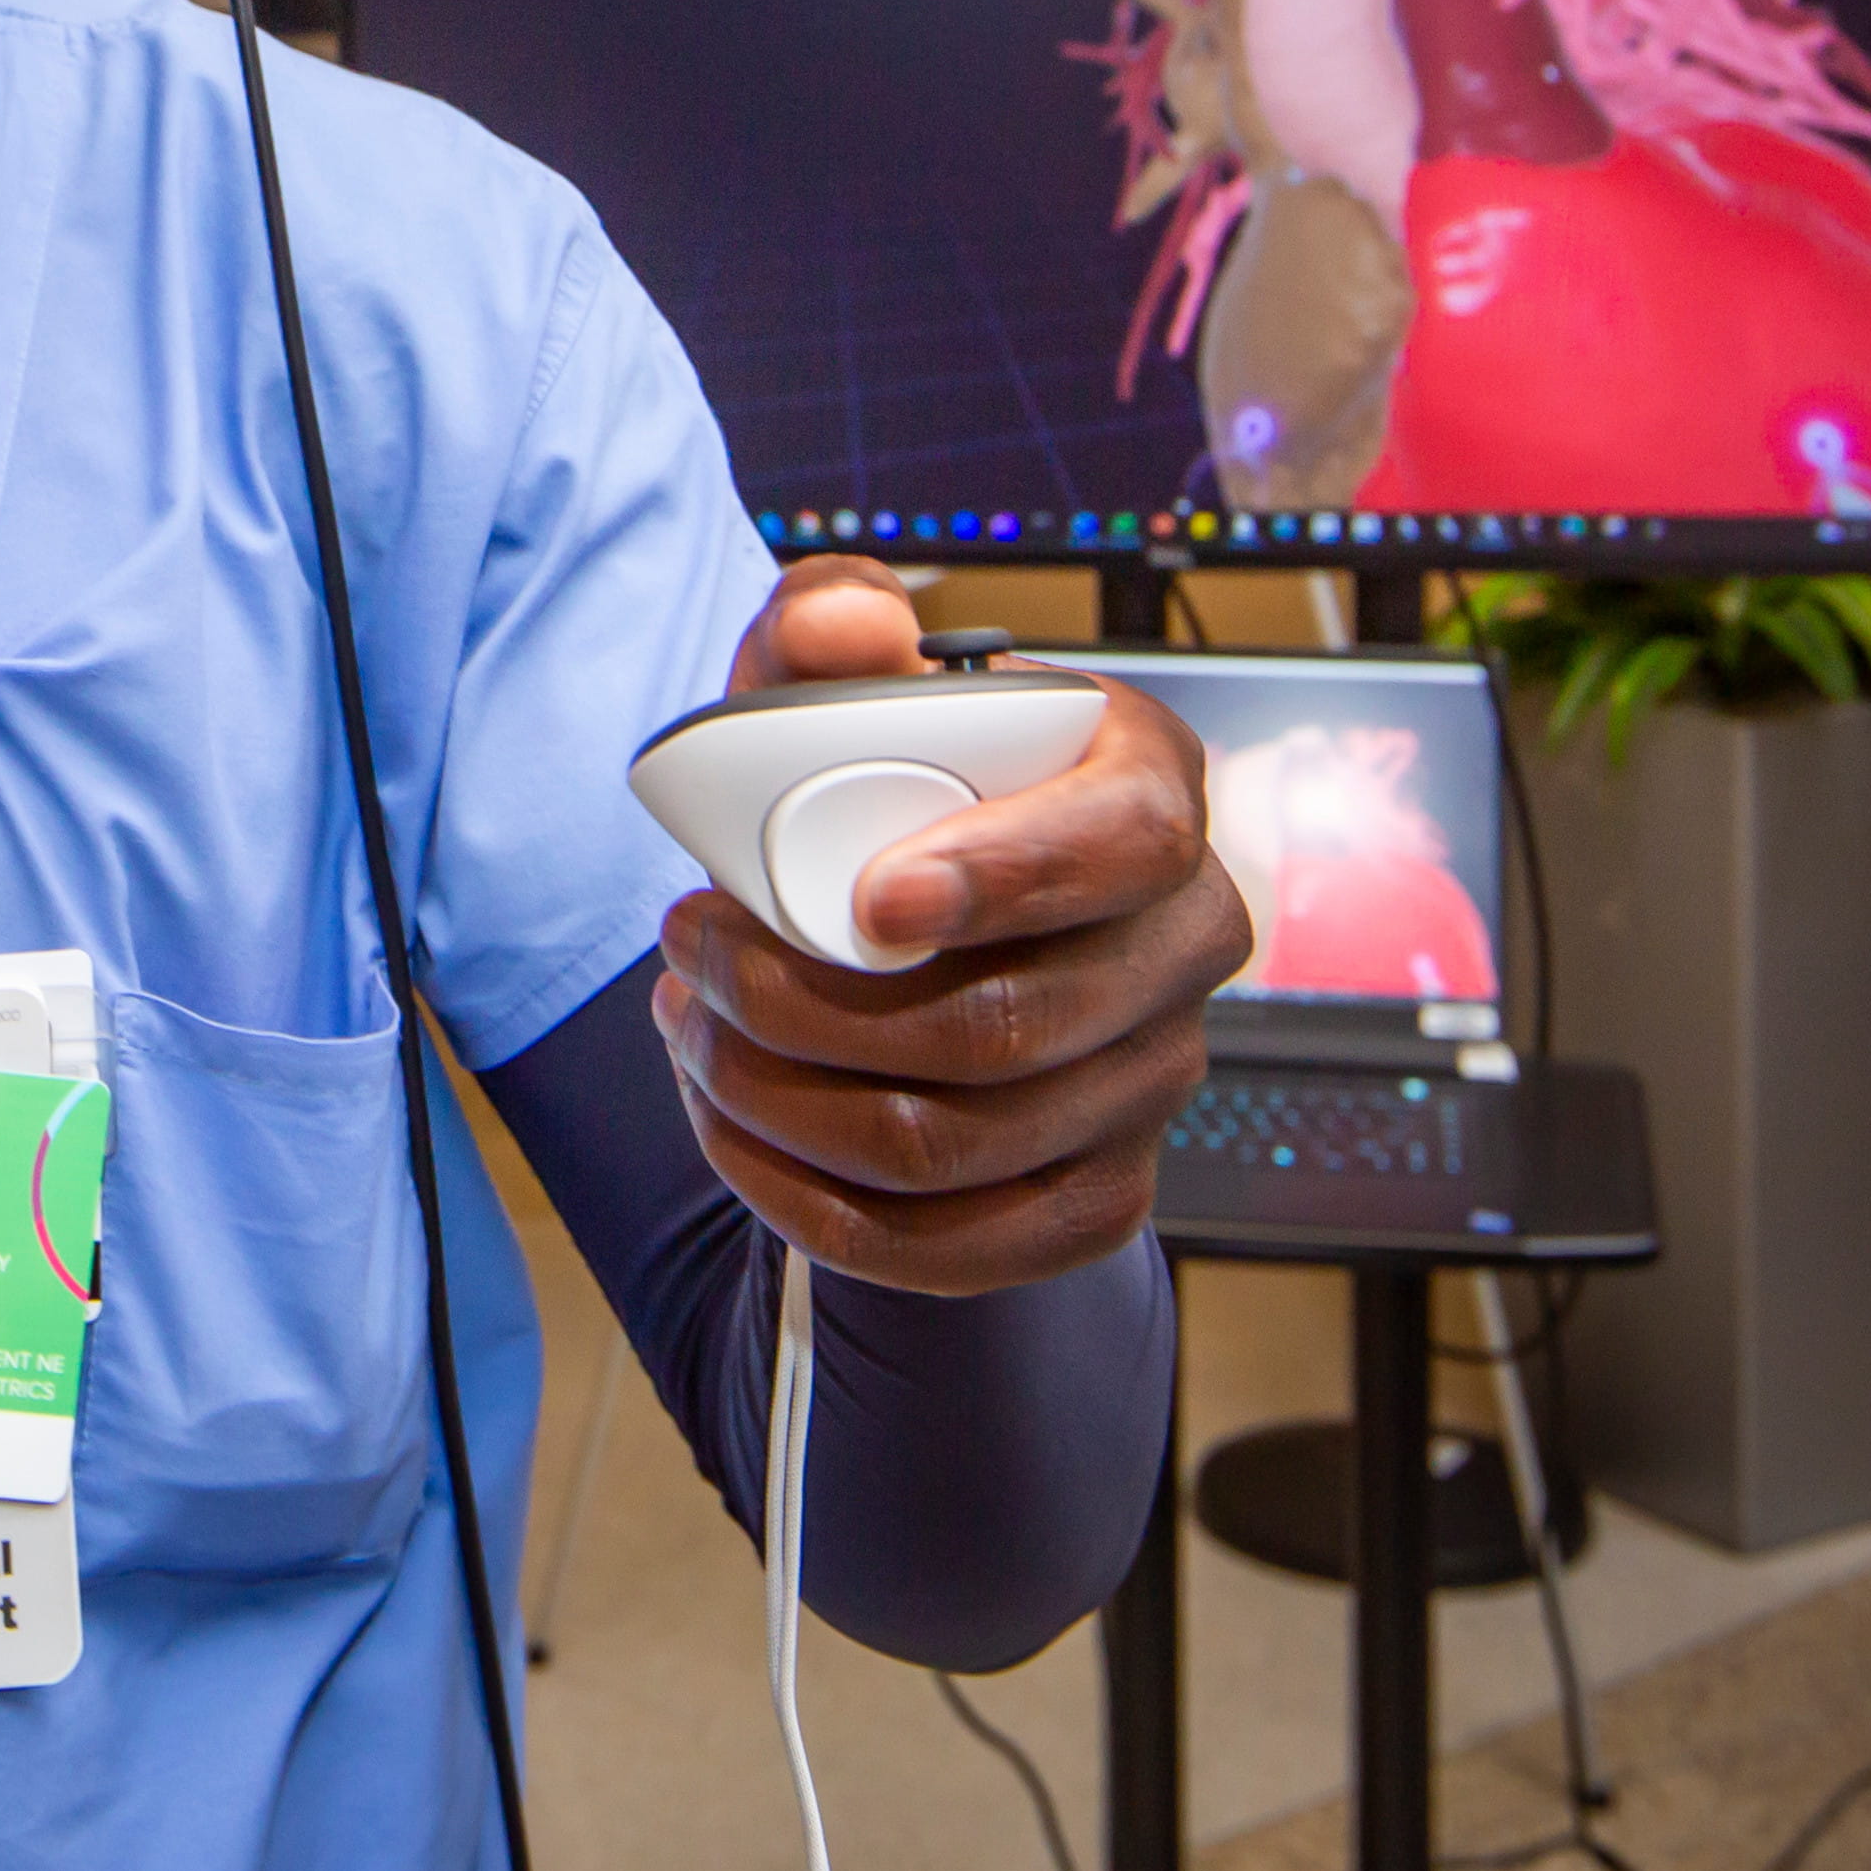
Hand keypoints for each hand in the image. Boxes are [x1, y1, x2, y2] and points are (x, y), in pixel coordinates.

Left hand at [652, 559, 1248, 1296]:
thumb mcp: (826, 686)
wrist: (887, 926)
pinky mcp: (1098, 1191)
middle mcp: (1183, 938)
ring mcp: (1153, 1077)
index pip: (1126, 843)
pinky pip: (960, 1247)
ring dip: (783, 1099)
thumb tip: (852, 628)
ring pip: (961, 1144)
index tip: (867, 900)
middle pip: (1015, 1025)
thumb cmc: (868, 787)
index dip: (1005, 879)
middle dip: (812, 1006)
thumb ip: (823, 623)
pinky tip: (732, 1131)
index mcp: (1149, 788)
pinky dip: (814, 1204)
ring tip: (688, 1026)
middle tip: (690, 952)